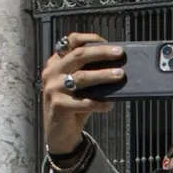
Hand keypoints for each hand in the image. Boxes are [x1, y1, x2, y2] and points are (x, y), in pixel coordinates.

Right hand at [41, 33, 122, 153]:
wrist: (59, 133)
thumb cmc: (74, 105)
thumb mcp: (80, 87)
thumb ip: (90, 74)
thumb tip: (118, 67)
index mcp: (57, 62)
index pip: (71, 42)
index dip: (90, 39)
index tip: (109, 43)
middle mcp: (52, 72)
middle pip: (79, 56)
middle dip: (101, 53)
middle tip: (120, 54)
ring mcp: (53, 88)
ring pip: (82, 77)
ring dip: (103, 75)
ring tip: (120, 75)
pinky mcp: (59, 105)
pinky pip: (84, 102)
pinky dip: (100, 103)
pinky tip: (110, 104)